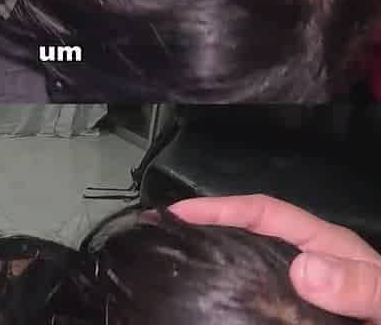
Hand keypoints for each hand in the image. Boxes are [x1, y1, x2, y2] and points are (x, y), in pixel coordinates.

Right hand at [169, 194, 380, 323]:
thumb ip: (364, 285)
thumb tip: (304, 270)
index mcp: (325, 245)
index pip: (263, 213)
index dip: (219, 207)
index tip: (178, 212)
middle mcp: (305, 264)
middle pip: (245, 236)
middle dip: (204, 229)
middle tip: (161, 237)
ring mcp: (297, 294)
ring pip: (245, 270)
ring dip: (211, 265)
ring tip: (172, 268)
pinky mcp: (290, 314)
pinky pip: (253, 305)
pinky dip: (229, 301)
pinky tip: (206, 309)